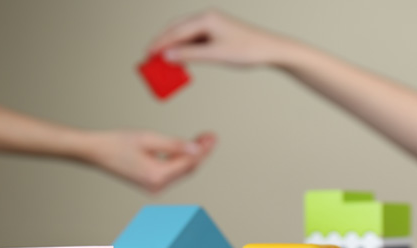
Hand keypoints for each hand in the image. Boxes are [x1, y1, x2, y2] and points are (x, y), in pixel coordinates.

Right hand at [84, 131, 216, 192]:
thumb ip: (174, 145)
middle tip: (211, 136)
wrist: (96, 152)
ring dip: (192, 156)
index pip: (189, 163)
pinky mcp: (151, 184)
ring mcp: (154, 187)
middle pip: (188, 169)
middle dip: (201, 152)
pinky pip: (172, 172)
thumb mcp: (149, 138)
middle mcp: (157, 186)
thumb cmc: (117, 143)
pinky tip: (187, 148)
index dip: (203, 149)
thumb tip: (197, 149)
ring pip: (181, 171)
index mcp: (156, 176)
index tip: (212, 137)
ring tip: (203, 139)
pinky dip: (180, 160)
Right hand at [148, 10, 287, 66]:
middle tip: (148, 58)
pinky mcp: (215, 32)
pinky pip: (193, 39)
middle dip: (162, 43)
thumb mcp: (215, 55)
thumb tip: (166, 56)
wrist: (270, 50)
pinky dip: (183, 48)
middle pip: (176, 29)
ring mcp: (211, 24)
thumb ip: (189, 55)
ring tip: (160, 60)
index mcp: (206, 18)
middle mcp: (206, 17)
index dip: (159, 43)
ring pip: (184, 34)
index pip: (175, 31)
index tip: (146, 55)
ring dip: (172, 46)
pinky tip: (178, 59)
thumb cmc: (247, 50)